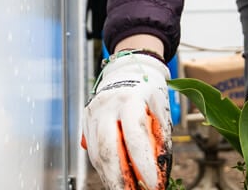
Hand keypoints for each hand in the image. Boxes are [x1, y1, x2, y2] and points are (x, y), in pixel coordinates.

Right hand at [82, 50, 172, 189]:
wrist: (125, 70)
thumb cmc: (147, 91)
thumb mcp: (160, 108)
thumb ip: (160, 136)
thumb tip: (160, 168)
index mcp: (129, 99)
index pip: (135, 136)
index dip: (143, 164)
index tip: (154, 183)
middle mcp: (107, 106)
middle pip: (110, 150)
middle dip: (121, 179)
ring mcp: (93, 114)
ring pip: (98, 154)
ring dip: (111, 178)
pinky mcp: (86, 121)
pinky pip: (93, 151)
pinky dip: (105, 170)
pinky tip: (116, 181)